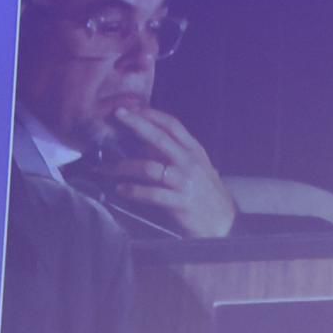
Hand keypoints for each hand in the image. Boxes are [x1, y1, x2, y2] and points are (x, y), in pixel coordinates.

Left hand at [100, 106, 237, 237]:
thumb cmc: (207, 195)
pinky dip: (133, 191)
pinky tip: (122, 190)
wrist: (224, 224)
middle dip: (137, 125)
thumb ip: (176, 154)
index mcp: (195, 152)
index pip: (173, 126)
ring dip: (124, 167)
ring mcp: (185, 183)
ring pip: (149, 168)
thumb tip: (144, 143)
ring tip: (107, 169)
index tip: (132, 108)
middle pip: (161, 139)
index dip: (152, 115)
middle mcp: (191, 164)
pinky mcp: (181, 203)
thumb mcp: (198, 168)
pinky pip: (151, 194)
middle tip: (117, 114)